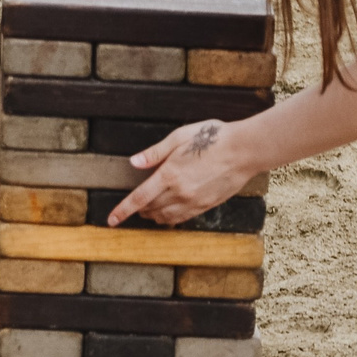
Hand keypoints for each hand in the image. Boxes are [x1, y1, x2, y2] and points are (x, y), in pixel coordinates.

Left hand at [110, 119, 257, 227]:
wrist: (244, 151)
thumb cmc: (213, 138)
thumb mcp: (180, 137)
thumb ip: (155, 153)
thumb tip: (134, 162)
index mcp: (169, 174)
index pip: (139, 198)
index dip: (122, 210)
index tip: (111, 220)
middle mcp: (180, 192)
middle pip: (151, 209)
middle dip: (138, 210)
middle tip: (133, 207)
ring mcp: (194, 202)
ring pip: (165, 217)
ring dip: (153, 216)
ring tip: (149, 211)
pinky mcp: (206, 206)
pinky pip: (182, 218)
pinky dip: (171, 218)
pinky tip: (169, 214)